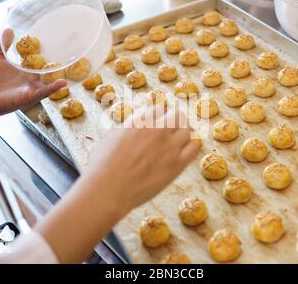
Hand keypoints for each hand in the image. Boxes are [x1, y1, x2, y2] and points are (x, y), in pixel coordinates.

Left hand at [0, 29, 66, 118]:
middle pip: (48, 69)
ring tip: (72, 69)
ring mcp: (32, 87)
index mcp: (25, 68)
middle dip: (58, 64)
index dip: (48, 51)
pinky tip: (62, 83)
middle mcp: (31, 77)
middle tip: (71, 55)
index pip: (39, 58)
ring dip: (59, 76)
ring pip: (49, 81)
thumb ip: (2, 44)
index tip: (57, 41)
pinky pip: (44, 92)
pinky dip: (53, 88)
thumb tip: (9, 29)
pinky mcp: (30, 96)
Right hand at [83, 107, 199, 213]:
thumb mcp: (112, 136)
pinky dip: (193, 145)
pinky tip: (187, 148)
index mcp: (140, 121)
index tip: (161, 119)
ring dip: (184, 132)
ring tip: (180, 138)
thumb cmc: (103, 166)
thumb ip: (130, 126)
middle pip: (177, 115)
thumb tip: (137, 123)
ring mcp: (168, 147)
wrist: (108, 190)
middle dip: (175, 119)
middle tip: (173, 126)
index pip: (160, 107)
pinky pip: (194, 148)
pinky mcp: (176, 165)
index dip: (161, 113)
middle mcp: (156, 130)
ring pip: (188, 130)